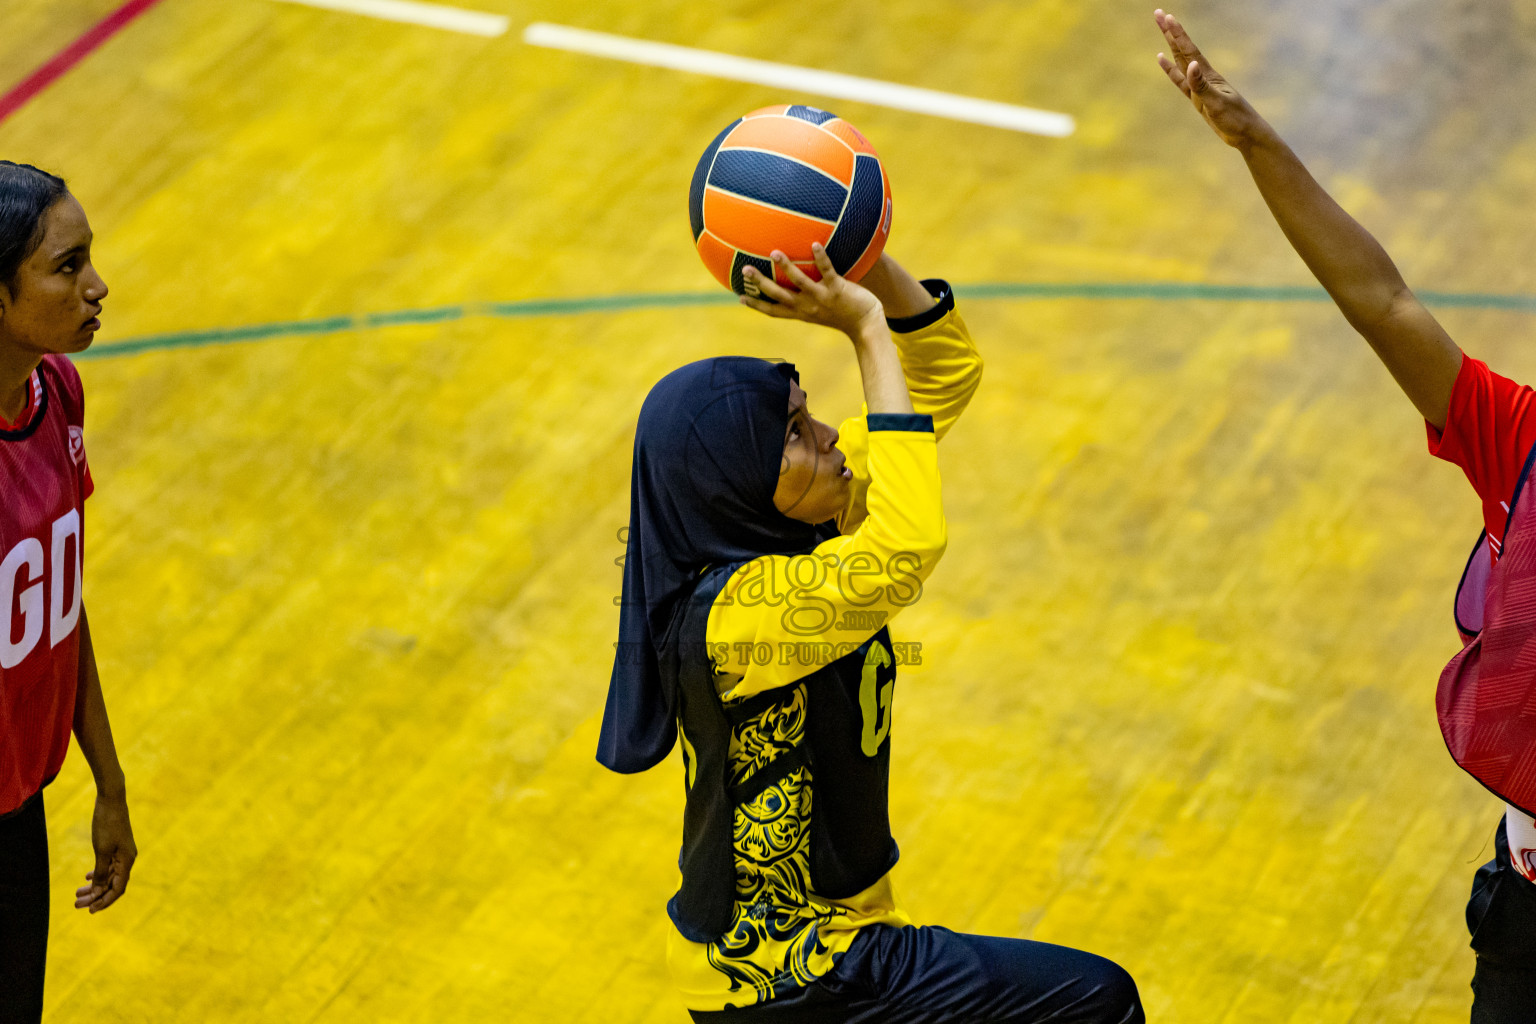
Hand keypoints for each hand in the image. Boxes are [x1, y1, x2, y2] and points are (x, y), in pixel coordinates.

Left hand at [75, 793, 135, 913]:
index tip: (90, 911)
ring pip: (109, 876)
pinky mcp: (116, 846)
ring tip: (77, 894)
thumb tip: (98, 892)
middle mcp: (127, 859)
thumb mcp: (102, 850)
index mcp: (127, 861)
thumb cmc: (107, 824)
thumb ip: (100, 872)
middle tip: (77, 904)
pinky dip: (97, 874)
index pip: (118, 889)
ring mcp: (122, 852)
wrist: (111, 800)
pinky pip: (108, 866)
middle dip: (96, 896)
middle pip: (112, 884)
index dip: (105, 901)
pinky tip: (87, 878)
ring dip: (94, 886)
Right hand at [740, 244, 883, 339]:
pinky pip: (827, 271)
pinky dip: (821, 258)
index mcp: (801, 313)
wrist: (866, 325)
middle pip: (778, 295)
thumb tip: (799, 286)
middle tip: (744, 269)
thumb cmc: (844, 315)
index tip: (740, 297)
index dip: (756, 305)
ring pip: (799, 282)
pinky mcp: (837, 289)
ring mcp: (821, 298)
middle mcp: (807, 307)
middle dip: (760, 283)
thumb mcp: (820, 312)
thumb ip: (807, 301)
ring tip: (774, 253)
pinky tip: (815, 244)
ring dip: (786, 268)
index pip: (773, 311)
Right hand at [1155, 10, 1266, 148]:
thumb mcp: (1217, 103)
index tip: (1167, 17)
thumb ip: (1202, 85)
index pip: (1189, 51)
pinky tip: (1163, 61)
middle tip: (1159, 14)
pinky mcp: (1197, 98)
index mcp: (1208, 76)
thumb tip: (1191, 66)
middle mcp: (1203, 76)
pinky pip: (1179, 80)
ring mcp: (1199, 86)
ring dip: (1170, 45)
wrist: (1245, 134)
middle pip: (1183, 50)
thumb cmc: (1235, 119)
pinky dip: (1170, 70)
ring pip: (1180, 60)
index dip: (1177, 34)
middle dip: (1170, 32)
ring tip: (1162, 29)